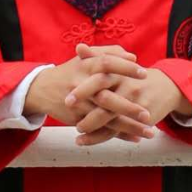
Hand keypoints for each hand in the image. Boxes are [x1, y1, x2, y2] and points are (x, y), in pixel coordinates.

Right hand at [24, 44, 155, 141]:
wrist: (42, 89)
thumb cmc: (71, 71)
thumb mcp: (86, 58)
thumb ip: (109, 53)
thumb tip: (133, 57)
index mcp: (86, 66)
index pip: (107, 64)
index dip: (124, 68)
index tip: (144, 73)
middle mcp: (81, 85)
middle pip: (106, 97)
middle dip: (127, 107)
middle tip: (147, 113)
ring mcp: (79, 105)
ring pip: (105, 118)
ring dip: (127, 126)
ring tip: (149, 131)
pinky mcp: (77, 119)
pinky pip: (99, 129)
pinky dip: (118, 135)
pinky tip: (135, 137)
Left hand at [72, 48, 191, 145]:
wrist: (166, 87)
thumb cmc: (134, 76)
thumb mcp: (118, 63)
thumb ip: (96, 56)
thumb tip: (78, 47)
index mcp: (120, 73)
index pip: (100, 78)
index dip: (84, 89)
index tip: (67, 97)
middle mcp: (128, 87)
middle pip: (106, 99)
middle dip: (88, 108)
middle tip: (70, 111)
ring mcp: (135, 104)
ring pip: (111, 118)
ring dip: (92, 126)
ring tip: (76, 130)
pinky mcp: (141, 119)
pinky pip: (118, 131)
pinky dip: (100, 137)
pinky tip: (84, 141)